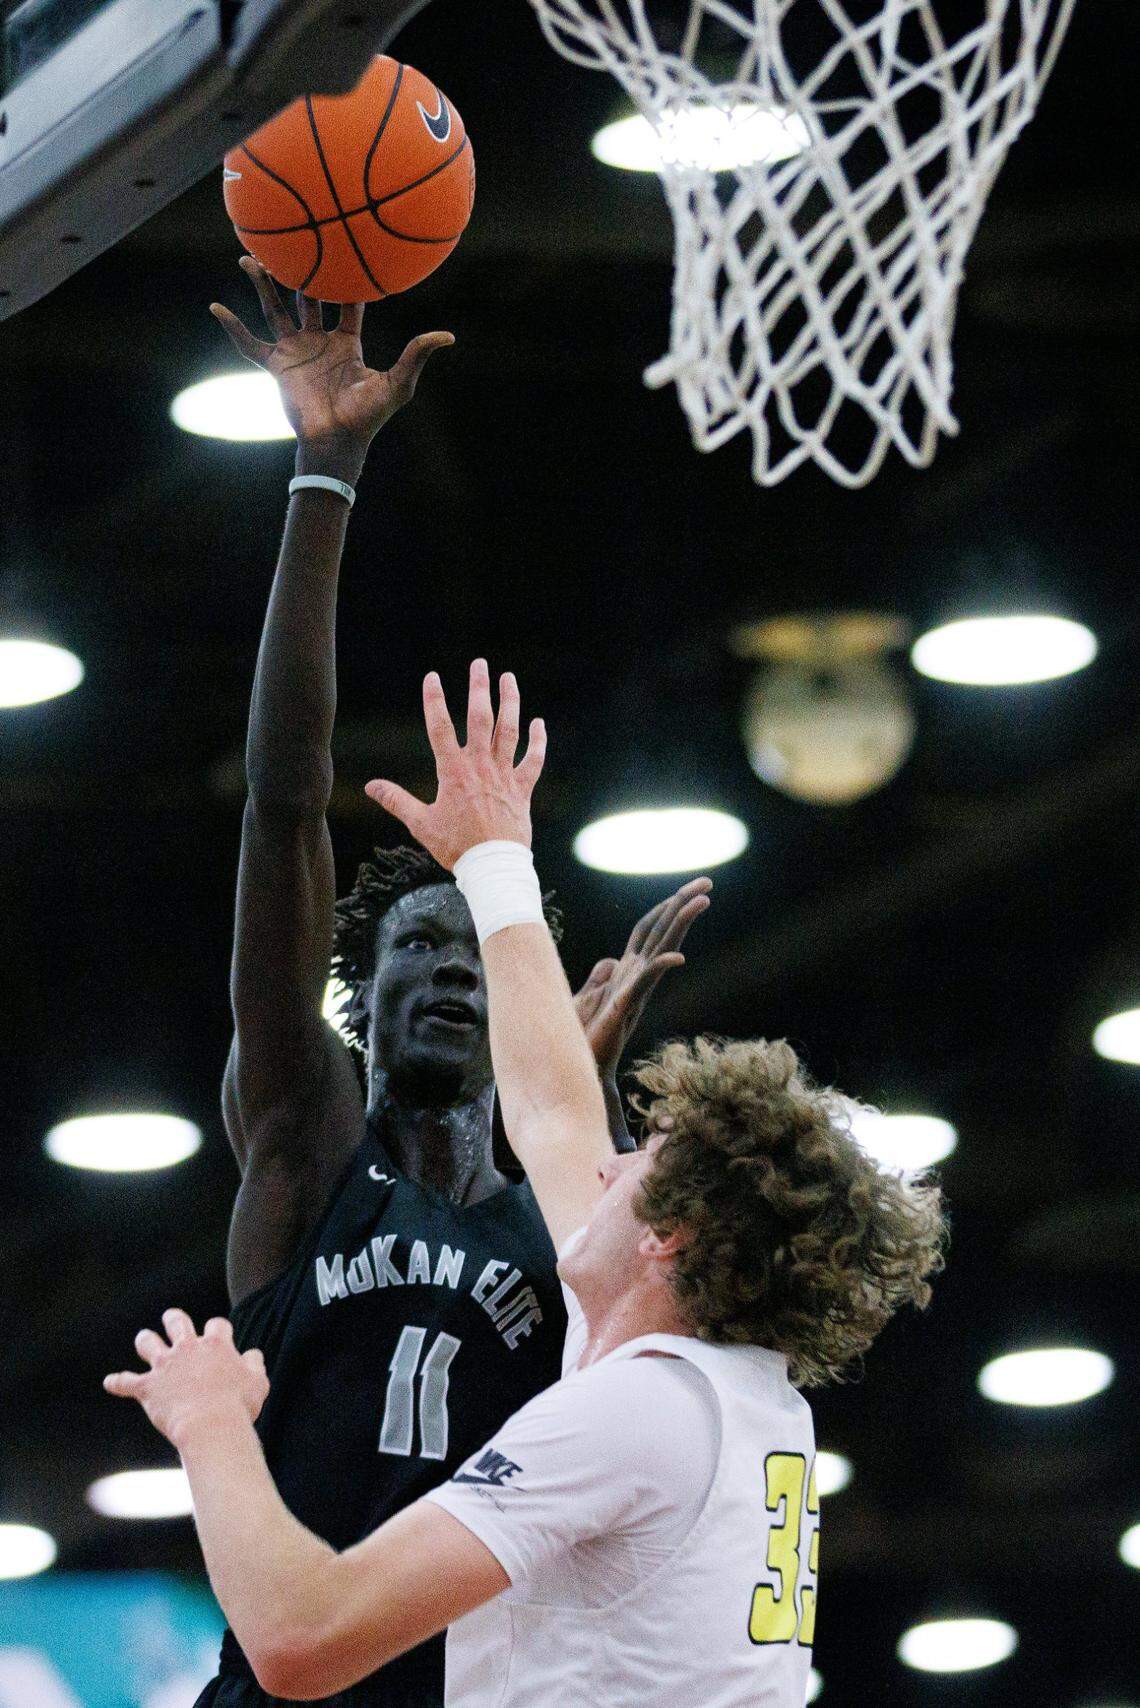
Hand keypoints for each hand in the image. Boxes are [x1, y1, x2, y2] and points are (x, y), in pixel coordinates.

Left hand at [104, 1310, 268, 1449]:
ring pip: (148, 1342)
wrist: (210, 1425)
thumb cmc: (238, 1406)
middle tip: (172, 1319)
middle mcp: (187, 1349)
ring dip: (146, 1340)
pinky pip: (126, 1382)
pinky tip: (109, 1381)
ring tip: (144, 1340)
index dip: (218, 1330)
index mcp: (216, 1345)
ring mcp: (165, 1366)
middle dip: (174, 1319)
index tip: (219, 1338)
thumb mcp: (258, 1382)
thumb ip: (255, 1364)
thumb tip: (252, 1354)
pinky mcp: (148, 1387)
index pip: (216, 1325)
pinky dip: (117, 1382)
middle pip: (177, 1321)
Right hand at [211, 257, 452, 453]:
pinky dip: (233, 327)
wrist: (337, 441)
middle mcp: (318, 342)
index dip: (346, 279)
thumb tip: (447, 336)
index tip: (342, 247)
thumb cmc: (368, 417)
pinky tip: (216, 307)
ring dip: (262, 285)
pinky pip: (249, 344)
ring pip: (275, 310)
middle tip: (291, 241)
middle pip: (305, 298)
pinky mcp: (276, 367)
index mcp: (346, 343)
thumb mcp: (397, 384)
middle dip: (298, 272)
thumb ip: (416, 356)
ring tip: (249, 257)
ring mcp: (295, 353)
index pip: (346, 303)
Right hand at [365, 660, 544, 868]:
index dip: (435, 700)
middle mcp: (480, 767)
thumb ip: (397, 800)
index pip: (441, 728)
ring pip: (509, 731)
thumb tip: (371, 786)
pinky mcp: (522, 789)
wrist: (493, 866)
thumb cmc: (456, 847)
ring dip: (510, 702)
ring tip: (508, 679)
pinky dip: (538, 742)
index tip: (432, 677)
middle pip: (480, 718)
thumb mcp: (420, 824)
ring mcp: (504, 776)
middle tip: (480, 664)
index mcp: (453, 772)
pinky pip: (533, 760)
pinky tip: (538, 723)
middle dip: (479, 688)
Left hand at [575, 878, 711, 1078]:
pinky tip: (677, 957)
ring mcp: (634, 991)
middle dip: (683, 904)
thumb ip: (599, 978)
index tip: (686, 889)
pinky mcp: (624, 1007)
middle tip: (707, 882)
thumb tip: (610, 960)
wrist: (581, 1072)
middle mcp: (636, 978)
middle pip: (662, 932)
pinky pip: (645, 983)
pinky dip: (660, 968)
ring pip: (661, 950)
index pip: (649, 930)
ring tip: (702, 901)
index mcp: (627, 972)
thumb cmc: (584, 1039)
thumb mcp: (587, 998)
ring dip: (680, 924)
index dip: (664, 907)